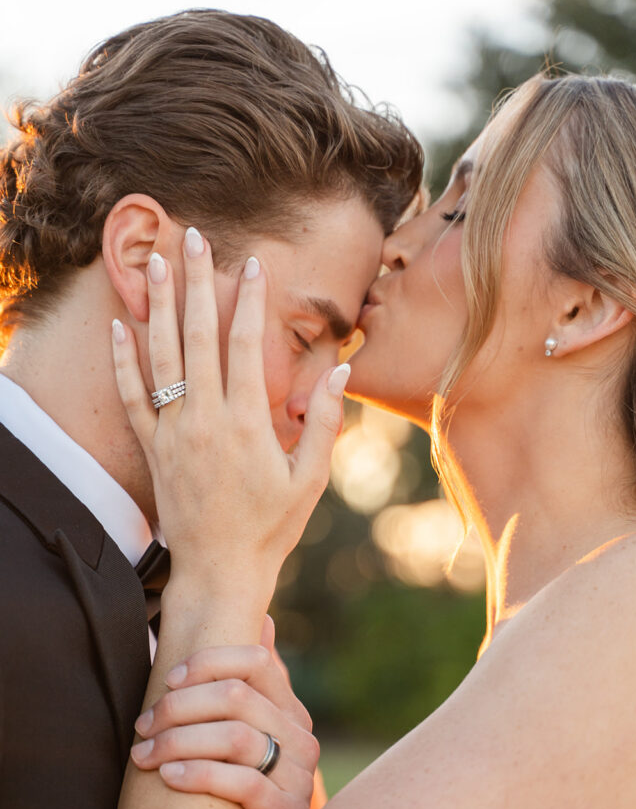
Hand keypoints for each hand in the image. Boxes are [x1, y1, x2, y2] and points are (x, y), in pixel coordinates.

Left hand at [111, 230, 349, 594]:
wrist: (220, 571)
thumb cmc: (272, 527)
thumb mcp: (310, 479)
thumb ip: (325, 422)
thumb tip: (342, 370)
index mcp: (247, 422)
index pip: (247, 345)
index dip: (251, 300)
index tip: (253, 263)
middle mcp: (205, 419)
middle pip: (198, 336)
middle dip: (196, 282)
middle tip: (192, 237)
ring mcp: (173, 433)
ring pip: (161, 357)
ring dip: (157, 306)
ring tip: (154, 262)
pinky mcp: (153, 449)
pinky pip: (131, 397)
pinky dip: (123, 361)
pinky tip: (120, 326)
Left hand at [130, 618, 319, 808]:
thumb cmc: (247, 790)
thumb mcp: (252, 735)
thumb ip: (253, 684)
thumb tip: (266, 620)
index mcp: (290, 710)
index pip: (256, 662)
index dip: (208, 662)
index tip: (168, 679)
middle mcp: (301, 737)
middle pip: (236, 697)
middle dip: (179, 706)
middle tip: (142, 726)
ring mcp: (298, 776)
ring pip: (236, 737)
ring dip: (179, 741)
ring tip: (144, 756)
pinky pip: (242, 784)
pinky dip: (199, 775)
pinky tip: (170, 778)